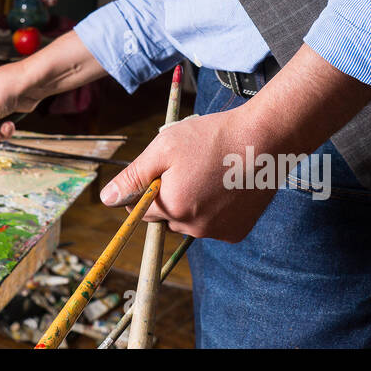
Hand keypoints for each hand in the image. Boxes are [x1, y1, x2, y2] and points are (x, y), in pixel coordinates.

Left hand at [98, 102, 275, 241]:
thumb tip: (107, 199)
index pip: (141, 210)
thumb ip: (134, 176)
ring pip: (189, 222)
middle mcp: (194, 228)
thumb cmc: (211, 138)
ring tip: (209, 174)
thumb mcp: (164, 148)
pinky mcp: (236, 232)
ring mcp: (217, 232)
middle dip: (169, 196)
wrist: (264, 140)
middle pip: (166, 217)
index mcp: (173, 207)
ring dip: (191, 204)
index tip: (161, 169)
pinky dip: (214, 210)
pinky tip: (225, 187)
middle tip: (188, 167)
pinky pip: (212, 225)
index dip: (146, 188)